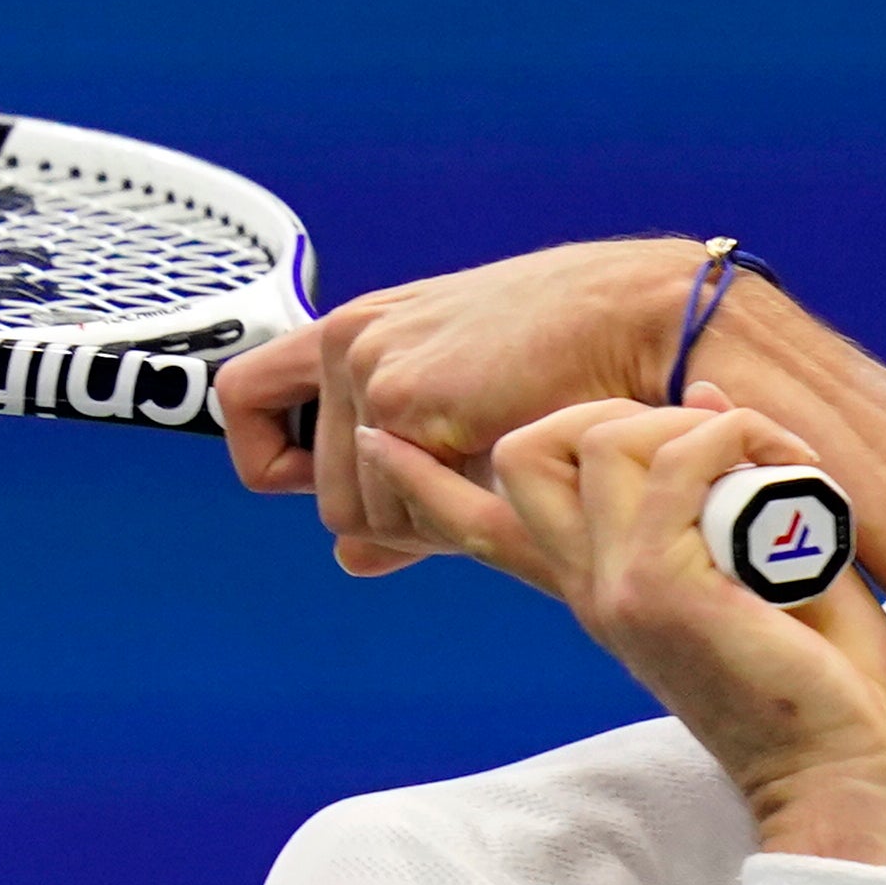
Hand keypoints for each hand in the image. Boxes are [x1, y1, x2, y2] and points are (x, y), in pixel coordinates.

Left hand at [213, 240, 716, 576]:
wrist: (640, 323)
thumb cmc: (572, 366)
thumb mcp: (465, 421)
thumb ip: (397, 483)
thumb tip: (345, 561)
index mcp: (356, 331)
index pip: (245, 404)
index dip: (273, 461)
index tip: (314, 482)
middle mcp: (347, 340)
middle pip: (321, 495)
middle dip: (394, 518)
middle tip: (472, 482)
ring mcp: (370, 368)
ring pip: (356, 517)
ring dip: (427, 524)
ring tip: (496, 469)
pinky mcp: (404, 401)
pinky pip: (395, 517)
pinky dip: (448, 521)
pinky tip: (500, 468)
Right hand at [398, 399, 885, 868]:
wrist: (840, 775)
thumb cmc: (820, 691)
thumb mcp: (756, 575)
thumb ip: (721, 494)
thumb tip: (701, 398)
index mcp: (600, 591)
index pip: (483, 531)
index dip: (425, 485)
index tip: (377, 446)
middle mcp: (591, 587)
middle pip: (524, 452)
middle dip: (605, 407)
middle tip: (706, 435)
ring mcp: (615, 588)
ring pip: (600, 435)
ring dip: (697, 422)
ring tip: (772, 465)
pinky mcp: (660, 589)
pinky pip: (680, 459)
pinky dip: (743, 439)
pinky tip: (794, 472)